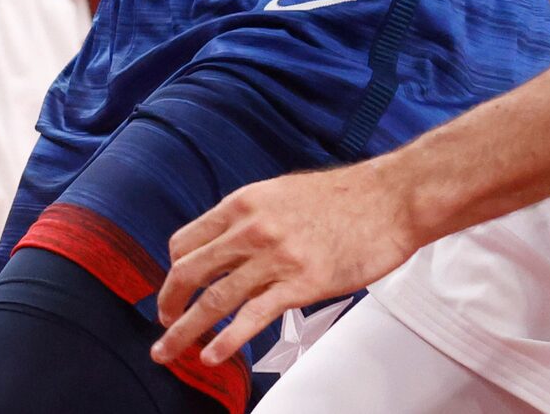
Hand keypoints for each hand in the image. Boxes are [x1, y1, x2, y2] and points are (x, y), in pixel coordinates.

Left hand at [151, 164, 418, 369]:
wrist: (387, 200)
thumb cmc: (341, 198)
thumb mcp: (280, 194)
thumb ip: (250, 219)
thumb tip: (228, 244)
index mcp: (242, 204)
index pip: (187, 242)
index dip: (175, 272)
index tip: (174, 291)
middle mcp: (250, 229)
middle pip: (190, 272)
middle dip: (168, 303)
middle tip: (161, 326)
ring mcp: (274, 258)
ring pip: (214, 300)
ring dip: (185, 330)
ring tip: (169, 351)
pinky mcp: (301, 284)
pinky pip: (252, 317)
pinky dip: (227, 340)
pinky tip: (212, 355)